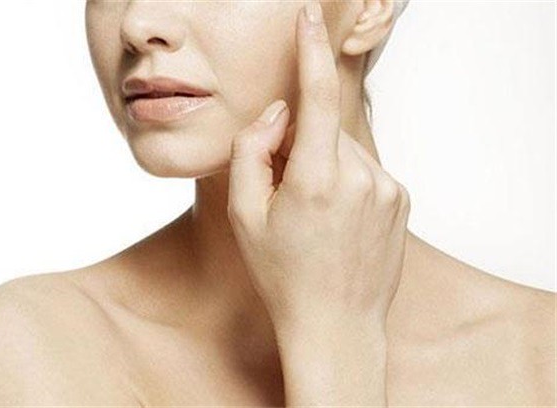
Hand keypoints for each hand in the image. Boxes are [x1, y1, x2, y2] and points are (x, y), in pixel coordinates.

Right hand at [227, 2, 410, 329]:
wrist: (336, 324)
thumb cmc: (282, 273)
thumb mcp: (244, 215)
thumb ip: (252, 150)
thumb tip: (279, 112)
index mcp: (317, 180)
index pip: (316, 97)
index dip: (310, 51)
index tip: (309, 17)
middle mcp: (362, 178)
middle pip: (324, 129)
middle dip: (300, 144)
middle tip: (287, 192)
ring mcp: (388, 189)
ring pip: (345, 149)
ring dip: (325, 164)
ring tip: (315, 214)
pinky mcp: (401, 198)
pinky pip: (366, 169)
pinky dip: (347, 179)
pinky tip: (338, 218)